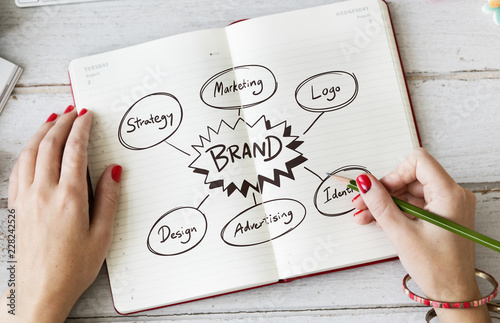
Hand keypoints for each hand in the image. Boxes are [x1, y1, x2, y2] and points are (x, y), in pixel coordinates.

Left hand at [0, 106, 120, 321]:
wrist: (39, 291)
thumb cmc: (72, 268)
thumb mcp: (102, 235)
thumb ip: (109, 199)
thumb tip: (113, 171)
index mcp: (70, 198)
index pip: (75, 150)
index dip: (81, 128)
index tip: (87, 115)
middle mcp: (44, 193)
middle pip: (50, 145)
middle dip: (62, 123)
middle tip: (73, 111)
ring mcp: (26, 198)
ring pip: (30, 153)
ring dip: (42, 132)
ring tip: (52, 120)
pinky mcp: (16, 206)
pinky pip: (18, 168)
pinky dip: (27, 151)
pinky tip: (32, 149)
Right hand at [352, 148, 490, 321]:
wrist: (452, 293)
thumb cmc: (437, 268)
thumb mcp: (402, 233)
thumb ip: (381, 204)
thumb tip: (365, 182)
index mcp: (449, 195)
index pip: (419, 162)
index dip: (394, 173)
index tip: (378, 189)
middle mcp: (453, 195)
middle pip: (411, 178)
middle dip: (385, 190)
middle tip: (362, 203)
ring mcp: (448, 206)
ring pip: (410, 192)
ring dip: (387, 202)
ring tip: (366, 215)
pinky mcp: (442, 216)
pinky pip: (416, 204)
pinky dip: (397, 211)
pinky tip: (379, 220)